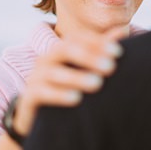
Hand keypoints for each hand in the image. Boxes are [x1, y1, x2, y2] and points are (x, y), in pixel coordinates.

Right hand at [11, 25, 126, 137]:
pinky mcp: (28, 97)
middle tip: (110, 67)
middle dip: (89, 56)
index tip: (118, 52)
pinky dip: (60, 95)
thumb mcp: (81, 68)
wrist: (35, 118)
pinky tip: (76, 99)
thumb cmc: (65, 88)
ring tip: (97, 84)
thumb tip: (121, 31)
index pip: (78, 38)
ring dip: (77, 77)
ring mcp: (35, 77)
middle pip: (65, 50)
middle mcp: (46, 59)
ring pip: (55, 73)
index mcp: (60, 50)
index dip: (97, 42)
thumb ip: (99, 49)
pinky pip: (43, 92)